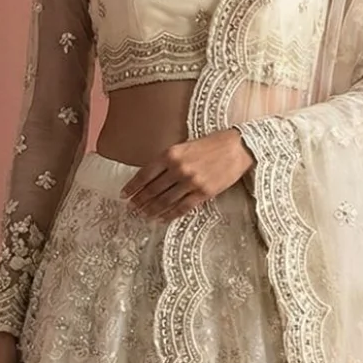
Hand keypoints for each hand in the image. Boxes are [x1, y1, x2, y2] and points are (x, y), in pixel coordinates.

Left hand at [120, 129, 253, 221]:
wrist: (238, 147)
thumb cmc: (211, 144)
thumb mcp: (184, 145)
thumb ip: (168, 160)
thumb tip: (151, 177)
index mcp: (171, 154)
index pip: (145, 174)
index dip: (132, 186)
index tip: (124, 195)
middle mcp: (178, 169)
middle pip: (153, 190)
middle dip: (140, 201)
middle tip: (131, 208)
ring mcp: (191, 182)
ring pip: (165, 201)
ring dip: (152, 210)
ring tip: (143, 215)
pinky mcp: (203, 193)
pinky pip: (182, 208)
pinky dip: (170, 214)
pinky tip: (161, 218)